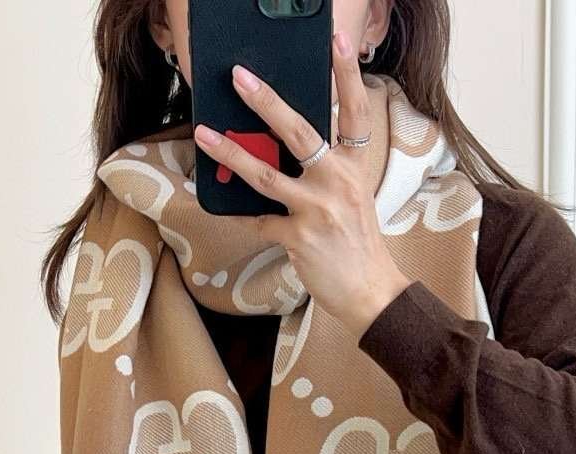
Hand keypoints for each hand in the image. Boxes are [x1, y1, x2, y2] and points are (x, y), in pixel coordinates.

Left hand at [192, 28, 412, 340]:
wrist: (370, 292)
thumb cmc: (358, 246)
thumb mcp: (353, 200)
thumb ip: (326, 173)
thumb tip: (283, 153)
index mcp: (354, 169)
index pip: (355, 112)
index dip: (348, 74)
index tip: (337, 40)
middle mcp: (337, 182)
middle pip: (299, 131)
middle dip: (266, 101)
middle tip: (240, 76)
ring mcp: (317, 209)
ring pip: (265, 173)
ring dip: (230, 152)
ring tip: (205, 134)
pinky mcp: (298, 236)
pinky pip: (259, 219)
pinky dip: (244, 216)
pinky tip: (232, 210)